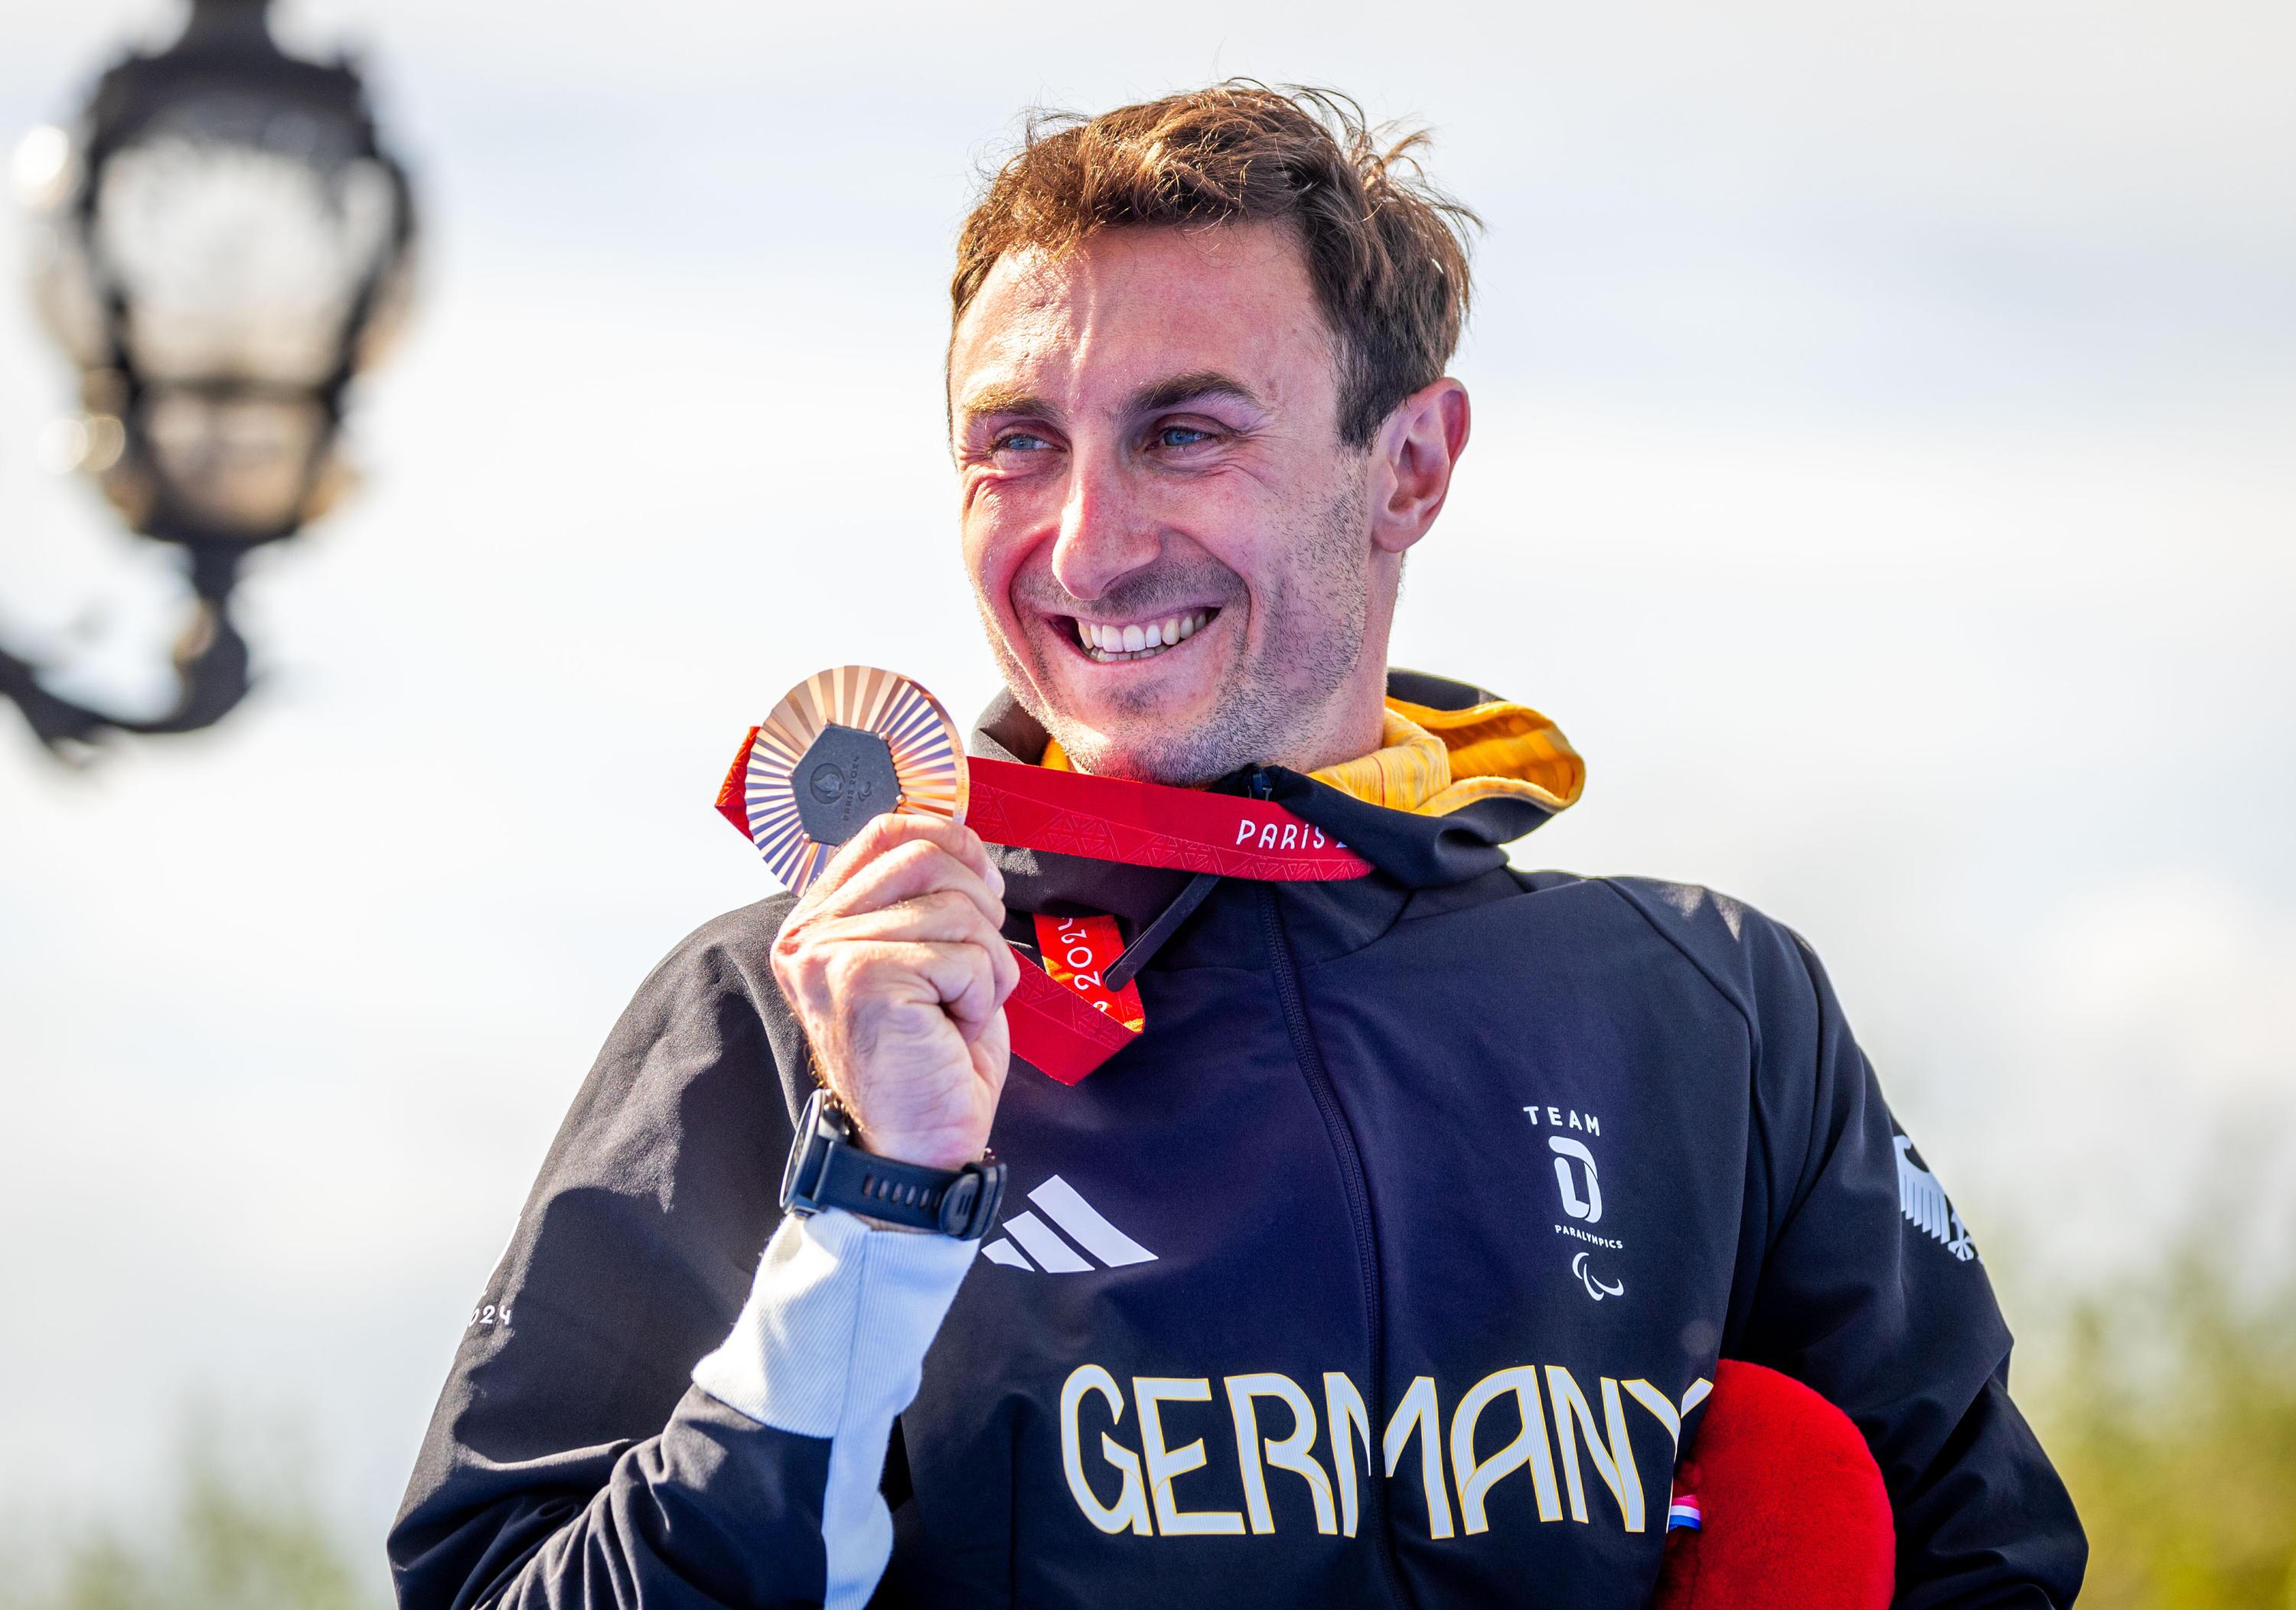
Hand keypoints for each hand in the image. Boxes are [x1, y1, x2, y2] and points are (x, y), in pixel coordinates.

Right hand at [770, 813, 1019, 1169]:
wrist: (920, 1150)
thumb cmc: (931, 1060)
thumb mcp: (925, 959)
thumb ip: (922, 898)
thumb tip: (960, 837)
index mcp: (819, 920)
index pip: (887, 829)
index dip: (952, 839)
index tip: (983, 884)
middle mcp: (809, 934)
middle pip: (927, 856)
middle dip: (979, 910)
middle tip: (973, 970)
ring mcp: (829, 955)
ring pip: (956, 907)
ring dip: (985, 965)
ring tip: (956, 1010)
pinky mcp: (864, 981)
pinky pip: (966, 956)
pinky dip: (982, 996)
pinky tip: (952, 1030)